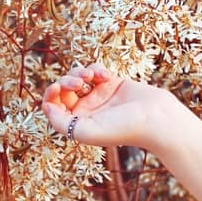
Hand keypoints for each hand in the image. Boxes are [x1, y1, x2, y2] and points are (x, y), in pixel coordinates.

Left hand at [41, 63, 176, 148]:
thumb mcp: (84, 131)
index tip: (57, 87)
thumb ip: (61, 122)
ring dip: (78, 72)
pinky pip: (94, 70)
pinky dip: (96, 69)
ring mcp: (98, 96)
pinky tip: (106, 76)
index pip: (53, 106)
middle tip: (79, 83)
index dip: (50, 94)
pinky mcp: (111, 83)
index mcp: (76, 122)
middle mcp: (85, 110)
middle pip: (63, 89)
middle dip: (66, 81)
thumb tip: (46, 108)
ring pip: (76, 77)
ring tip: (89, 76)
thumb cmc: (121, 129)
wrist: (155, 118)